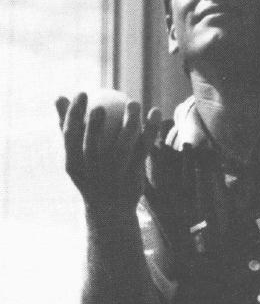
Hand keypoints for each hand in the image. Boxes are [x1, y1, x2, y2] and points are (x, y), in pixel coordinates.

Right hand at [55, 92, 161, 211]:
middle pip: (92, 145)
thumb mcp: (75, 153)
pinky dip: (150, 129)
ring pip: (123, 146)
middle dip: (95, 123)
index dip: (74, 113)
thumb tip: (59, 97)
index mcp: (74, 165)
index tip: (82, 92)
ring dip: (130, 122)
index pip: (70, 136)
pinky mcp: (133, 177)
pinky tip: (155, 111)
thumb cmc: (89, 172)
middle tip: (103, 102)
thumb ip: (67, 126)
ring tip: (133, 103)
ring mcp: (113, 177)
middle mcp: (92, 173)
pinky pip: (143, 149)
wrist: (109, 211)